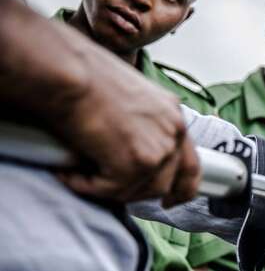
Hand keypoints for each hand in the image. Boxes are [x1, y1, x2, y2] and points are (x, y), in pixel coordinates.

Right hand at [54, 51, 199, 206]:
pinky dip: (88, 187)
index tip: (170, 199)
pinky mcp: (135, 164)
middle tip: (113, 192)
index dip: (183, 187)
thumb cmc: (85, 74)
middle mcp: (173, 130)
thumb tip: (125, 146)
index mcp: (173, 113)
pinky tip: (69, 174)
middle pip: (169, 182)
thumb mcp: (128, 96)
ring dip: (111, 190)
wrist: (68, 71)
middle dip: (141, 193)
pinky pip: (112, 190)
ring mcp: (158, 148)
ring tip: (81, 176)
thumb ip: (139, 122)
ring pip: (142, 191)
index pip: (191, 162)